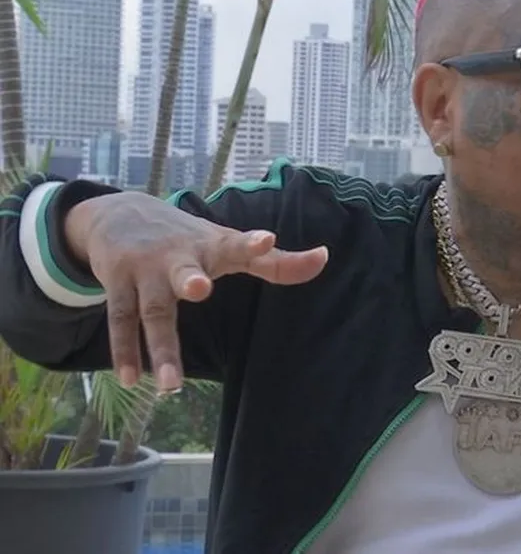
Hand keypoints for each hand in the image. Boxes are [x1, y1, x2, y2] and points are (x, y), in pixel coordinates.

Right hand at [65, 192, 328, 391]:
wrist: (120, 213)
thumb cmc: (189, 238)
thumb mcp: (229, 245)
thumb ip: (276, 262)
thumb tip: (324, 258)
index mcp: (213, 246)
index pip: (237, 244)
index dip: (253, 245)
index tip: (267, 240)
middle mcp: (177, 256)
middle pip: (184, 271)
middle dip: (191, 279)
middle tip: (200, 289)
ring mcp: (144, 269)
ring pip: (152, 310)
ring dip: (160, 347)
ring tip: (171, 386)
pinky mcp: (116, 281)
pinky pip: (121, 319)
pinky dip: (126, 350)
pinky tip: (132, 381)